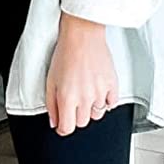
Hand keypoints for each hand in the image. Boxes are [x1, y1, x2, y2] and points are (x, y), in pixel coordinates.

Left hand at [45, 14, 118, 134]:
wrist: (83, 35)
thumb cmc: (66, 53)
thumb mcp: (50, 80)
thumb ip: (51, 104)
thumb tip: (54, 121)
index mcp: (68, 98)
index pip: (67, 128)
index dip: (63, 128)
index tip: (63, 124)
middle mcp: (85, 98)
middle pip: (83, 123)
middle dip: (76, 116)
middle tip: (73, 103)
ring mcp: (101, 92)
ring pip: (98, 114)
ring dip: (91, 109)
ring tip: (86, 94)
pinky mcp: (112, 84)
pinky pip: (112, 103)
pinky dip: (106, 102)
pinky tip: (99, 92)